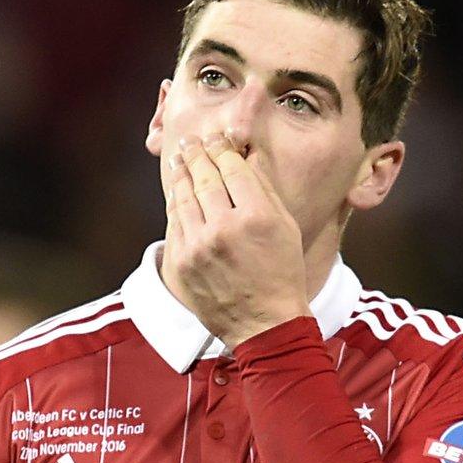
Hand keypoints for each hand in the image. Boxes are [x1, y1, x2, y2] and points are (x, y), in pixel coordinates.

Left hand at [160, 131, 309, 346]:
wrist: (265, 324)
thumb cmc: (282, 274)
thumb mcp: (286, 228)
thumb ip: (265, 189)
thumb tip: (248, 156)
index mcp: (256, 217)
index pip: (232, 168)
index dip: (222, 148)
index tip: (217, 138)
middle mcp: (225, 228)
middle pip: (205, 177)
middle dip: (197, 154)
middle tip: (191, 141)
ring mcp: (199, 246)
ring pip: (184, 197)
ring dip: (180, 174)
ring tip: (180, 159)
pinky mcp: (182, 262)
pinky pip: (175, 222)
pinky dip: (176, 203)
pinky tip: (177, 191)